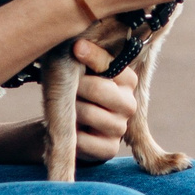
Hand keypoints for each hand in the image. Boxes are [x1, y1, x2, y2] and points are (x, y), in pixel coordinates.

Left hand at [66, 40, 137, 164]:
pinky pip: (83, 139)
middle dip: (76, 86)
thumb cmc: (78, 89)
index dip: (91, 56)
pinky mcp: (109, 149)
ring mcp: (121, 128)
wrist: (71, 125)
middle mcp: (130, 104)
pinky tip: (71, 128)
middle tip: (65, 86)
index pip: (111, 64)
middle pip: (98, 89)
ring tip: (67, 107)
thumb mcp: (83, 69)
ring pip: (88, 113)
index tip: (75, 48)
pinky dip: (71, 134)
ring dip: (71, 110)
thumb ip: (86, 55)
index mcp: (128, 80)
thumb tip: (78, 45)